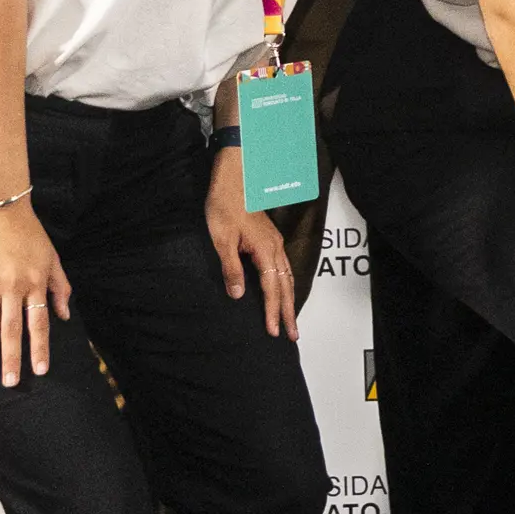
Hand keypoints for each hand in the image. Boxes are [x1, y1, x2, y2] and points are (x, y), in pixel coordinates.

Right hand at [0, 201, 68, 387]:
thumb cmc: (28, 233)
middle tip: (9, 383)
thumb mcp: (52, 257)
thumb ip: (60, 287)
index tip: (40, 370)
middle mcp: (13, 288)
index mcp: (35, 283)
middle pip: (12, 331)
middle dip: (11, 359)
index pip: (39, 323)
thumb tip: (64, 316)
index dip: (40, 348)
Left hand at [206, 149, 299, 337]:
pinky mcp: (271, 240)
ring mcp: (275, 243)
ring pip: (288, 277)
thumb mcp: (221, 238)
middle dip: (288, 312)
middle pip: (286, 286)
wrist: (234, 179)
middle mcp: (275, 248)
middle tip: (293, 334)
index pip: (271, 288)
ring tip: (291, 319)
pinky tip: (283, 291)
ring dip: (289, 300)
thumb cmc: (225, 205)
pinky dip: (286, 285)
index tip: (273, 331)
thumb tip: (237, 294)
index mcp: (265, 250)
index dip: (272, 311)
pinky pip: (284, 268)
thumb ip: (231, 267)